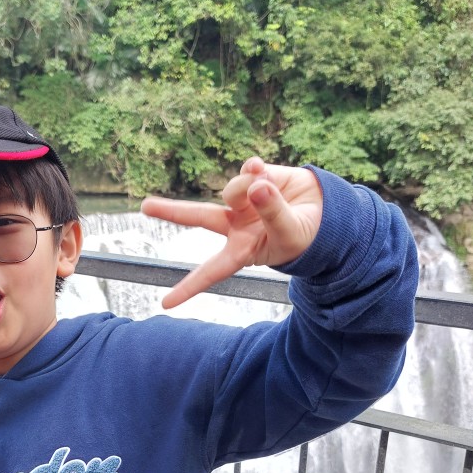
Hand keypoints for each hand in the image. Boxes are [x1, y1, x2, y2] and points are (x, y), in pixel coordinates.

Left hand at [140, 158, 322, 307]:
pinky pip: (248, 168)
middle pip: (199, 216)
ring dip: (249, 187)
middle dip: (173, 211)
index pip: (211, 271)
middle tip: (145, 207)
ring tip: (269, 190)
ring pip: (233, 189)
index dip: (189, 287)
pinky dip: (256, 169)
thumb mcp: (291, 232)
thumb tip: (255, 185)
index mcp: (241, 250)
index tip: (165, 303)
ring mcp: (242, 199)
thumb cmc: (306, 234)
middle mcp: (235, 225)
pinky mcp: (254, 175)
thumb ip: (273, 211)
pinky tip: (263, 171)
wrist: (327, 211)